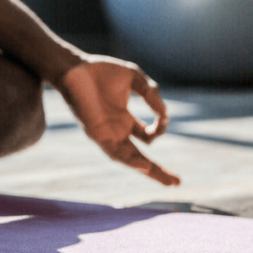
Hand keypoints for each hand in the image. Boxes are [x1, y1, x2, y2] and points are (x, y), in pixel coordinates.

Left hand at [55, 56, 180, 185]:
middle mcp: (116, 131)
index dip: (160, 128)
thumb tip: (164, 114)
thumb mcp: (135, 79)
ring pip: (130, 159)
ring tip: (168, 181)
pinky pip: (115, 152)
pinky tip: (144, 166)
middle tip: (177, 183)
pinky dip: (130, 160)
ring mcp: (106, 134)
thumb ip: (151, 94)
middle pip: (140, 157)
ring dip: (148, 170)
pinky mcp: (96, 134)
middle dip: (158, 170)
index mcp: (124, 119)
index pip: (147, 137)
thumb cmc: (101, 71)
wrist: (75, 69)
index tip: (162, 118)